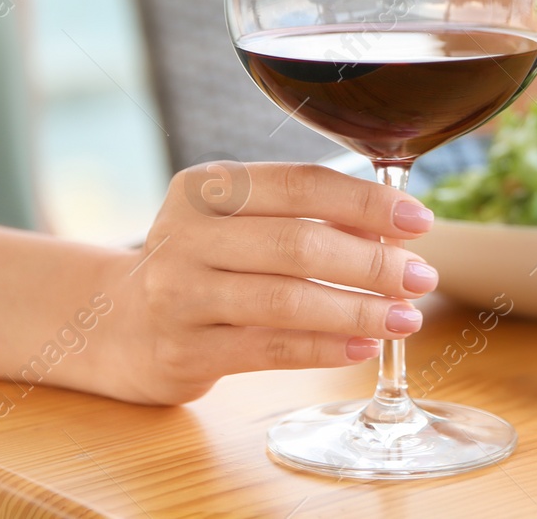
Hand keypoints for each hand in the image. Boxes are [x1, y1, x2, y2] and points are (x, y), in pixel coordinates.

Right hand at [100, 162, 437, 404]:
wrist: (115, 323)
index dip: (365, 201)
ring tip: (405, 317)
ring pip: (286, 301)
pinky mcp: (185, 351)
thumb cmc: (201, 262)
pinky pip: (270, 349)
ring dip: (357, 310)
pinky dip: (324, 348)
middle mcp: (187, 236)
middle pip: (297, 244)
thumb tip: (395, 224)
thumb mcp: (234, 221)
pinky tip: (363, 347)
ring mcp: (180, 295)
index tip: (418, 220)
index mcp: (205, 187)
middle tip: (420, 277)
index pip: (298, 184)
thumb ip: (301, 215)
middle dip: (371, 261)